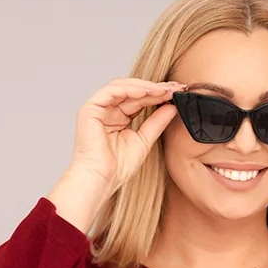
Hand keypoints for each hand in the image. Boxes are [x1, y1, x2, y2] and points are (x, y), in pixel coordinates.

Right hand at [69, 76, 186, 189]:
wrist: (102, 180)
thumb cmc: (117, 168)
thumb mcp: (144, 141)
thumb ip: (156, 123)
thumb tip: (172, 106)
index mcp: (118, 118)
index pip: (139, 100)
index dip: (158, 95)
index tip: (176, 93)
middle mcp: (107, 110)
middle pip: (132, 91)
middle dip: (154, 88)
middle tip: (174, 88)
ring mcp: (98, 108)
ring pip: (122, 87)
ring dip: (144, 87)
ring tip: (163, 90)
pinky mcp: (90, 108)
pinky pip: (111, 91)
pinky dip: (129, 89)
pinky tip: (146, 92)